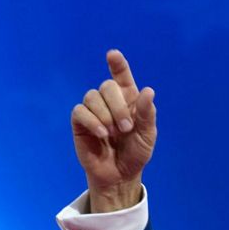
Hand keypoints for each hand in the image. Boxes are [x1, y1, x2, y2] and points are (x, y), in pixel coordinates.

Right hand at [70, 50, 156, 211]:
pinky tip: (101, 134)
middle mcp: (109, 102)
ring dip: (106, 115)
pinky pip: (80, 111)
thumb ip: (147, 113)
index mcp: (129, 100)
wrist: (120, 174)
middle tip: (126, 128)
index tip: (113, 54)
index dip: (118, 65)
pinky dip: (92, 121)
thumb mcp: (147, 135)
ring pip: (92, 96)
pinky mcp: (80, 122)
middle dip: (118, 106)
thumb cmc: (135, 152)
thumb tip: (148, 91)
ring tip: (113, 133)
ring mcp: (94, 110)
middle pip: (107, 86)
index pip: (121, 77)